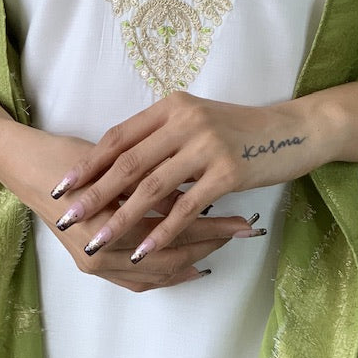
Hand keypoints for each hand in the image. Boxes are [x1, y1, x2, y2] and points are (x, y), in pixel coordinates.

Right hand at [0, 123, 254, 291]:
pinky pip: (139, 282)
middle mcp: (102, 256)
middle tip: (242, 233)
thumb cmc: (69, 158)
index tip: (242, 219)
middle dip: (209, 245)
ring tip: (222, 245)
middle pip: (170, 258)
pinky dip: (166, 274)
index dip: (211, 226)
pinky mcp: (94, 268)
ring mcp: (97, 266)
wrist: (26, 169)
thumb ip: (153, 185)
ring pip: (157, 274)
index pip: (173, 232)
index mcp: (108, 226)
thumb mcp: (115, 167)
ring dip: (191, 259)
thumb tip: (201, 191)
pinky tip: (188, 263)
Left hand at [47, 92, 318, 263]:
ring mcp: (206, 145)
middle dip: (93, 193)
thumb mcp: (197, 122)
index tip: (63, 186)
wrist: (294, 130)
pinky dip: (161, 231)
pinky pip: (186, 207)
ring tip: (96, 241)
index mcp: (172, 106)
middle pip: (128, 162)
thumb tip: (120, 170)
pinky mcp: (227, 171)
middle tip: (66, 217)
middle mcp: (185, 120)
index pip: (119, 137)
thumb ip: (162, 138)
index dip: (89, 163)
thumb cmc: (240, 130)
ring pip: (152, 188)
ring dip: (121, 219)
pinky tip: (143, 250)